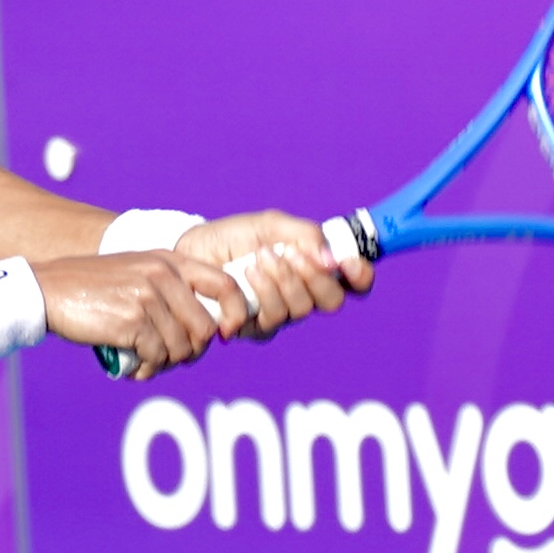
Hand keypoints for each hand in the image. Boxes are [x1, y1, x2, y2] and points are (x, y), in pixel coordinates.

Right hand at [40, 249, 227, 377]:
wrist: (48, 289)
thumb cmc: (94, 287)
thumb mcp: (137, 271)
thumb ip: (171, 289)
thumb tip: (209, 329)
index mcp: (170, 261)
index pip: (225, 284)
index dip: (234, 313)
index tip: (223, 333)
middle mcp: (163, 276)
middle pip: (205, 328)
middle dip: (192, 351)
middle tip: (170, 357)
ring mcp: (148, 298)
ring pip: (182, 348)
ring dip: (167, 363)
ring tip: (147, 362)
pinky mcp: (132, 322)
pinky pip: (157, 357)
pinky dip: (148, 370)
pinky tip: (134, 368)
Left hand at [172, 209, 368, 340]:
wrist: (193, 251)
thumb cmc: (232, 237)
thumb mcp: (270, 225)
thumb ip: (304, 235)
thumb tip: (331, 258)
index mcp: (313, 268)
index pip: (353, 282)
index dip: (359, 276)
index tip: (350, 263)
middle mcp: (301, 295)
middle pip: (331, 301)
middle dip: (315, 278)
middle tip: (293, 255)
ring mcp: (279, 314)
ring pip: (300, 309)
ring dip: (284, 280)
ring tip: (262, 258)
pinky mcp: (254, 327)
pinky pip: (272, 318)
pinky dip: (264, 291)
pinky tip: (248, 273)